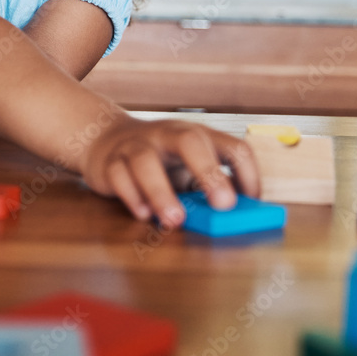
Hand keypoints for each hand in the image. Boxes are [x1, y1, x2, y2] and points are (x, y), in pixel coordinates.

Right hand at [82, 115, 259, 228]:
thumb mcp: (186, 170)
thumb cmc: (159, 163)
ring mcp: (136, 146)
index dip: (249, 175)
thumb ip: (205, 190)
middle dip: (209, 172)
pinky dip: (132, 196)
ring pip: (145, 161)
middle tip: (224, 205)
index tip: (251, 204)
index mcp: (196, 136)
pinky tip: (144, 214)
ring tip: (175, 220)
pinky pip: (118, 175)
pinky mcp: (110, 162)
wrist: (105, 141)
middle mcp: (167, 135)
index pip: (233, 148)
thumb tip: (229, 219)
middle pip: (190, 141)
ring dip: (161, 192)